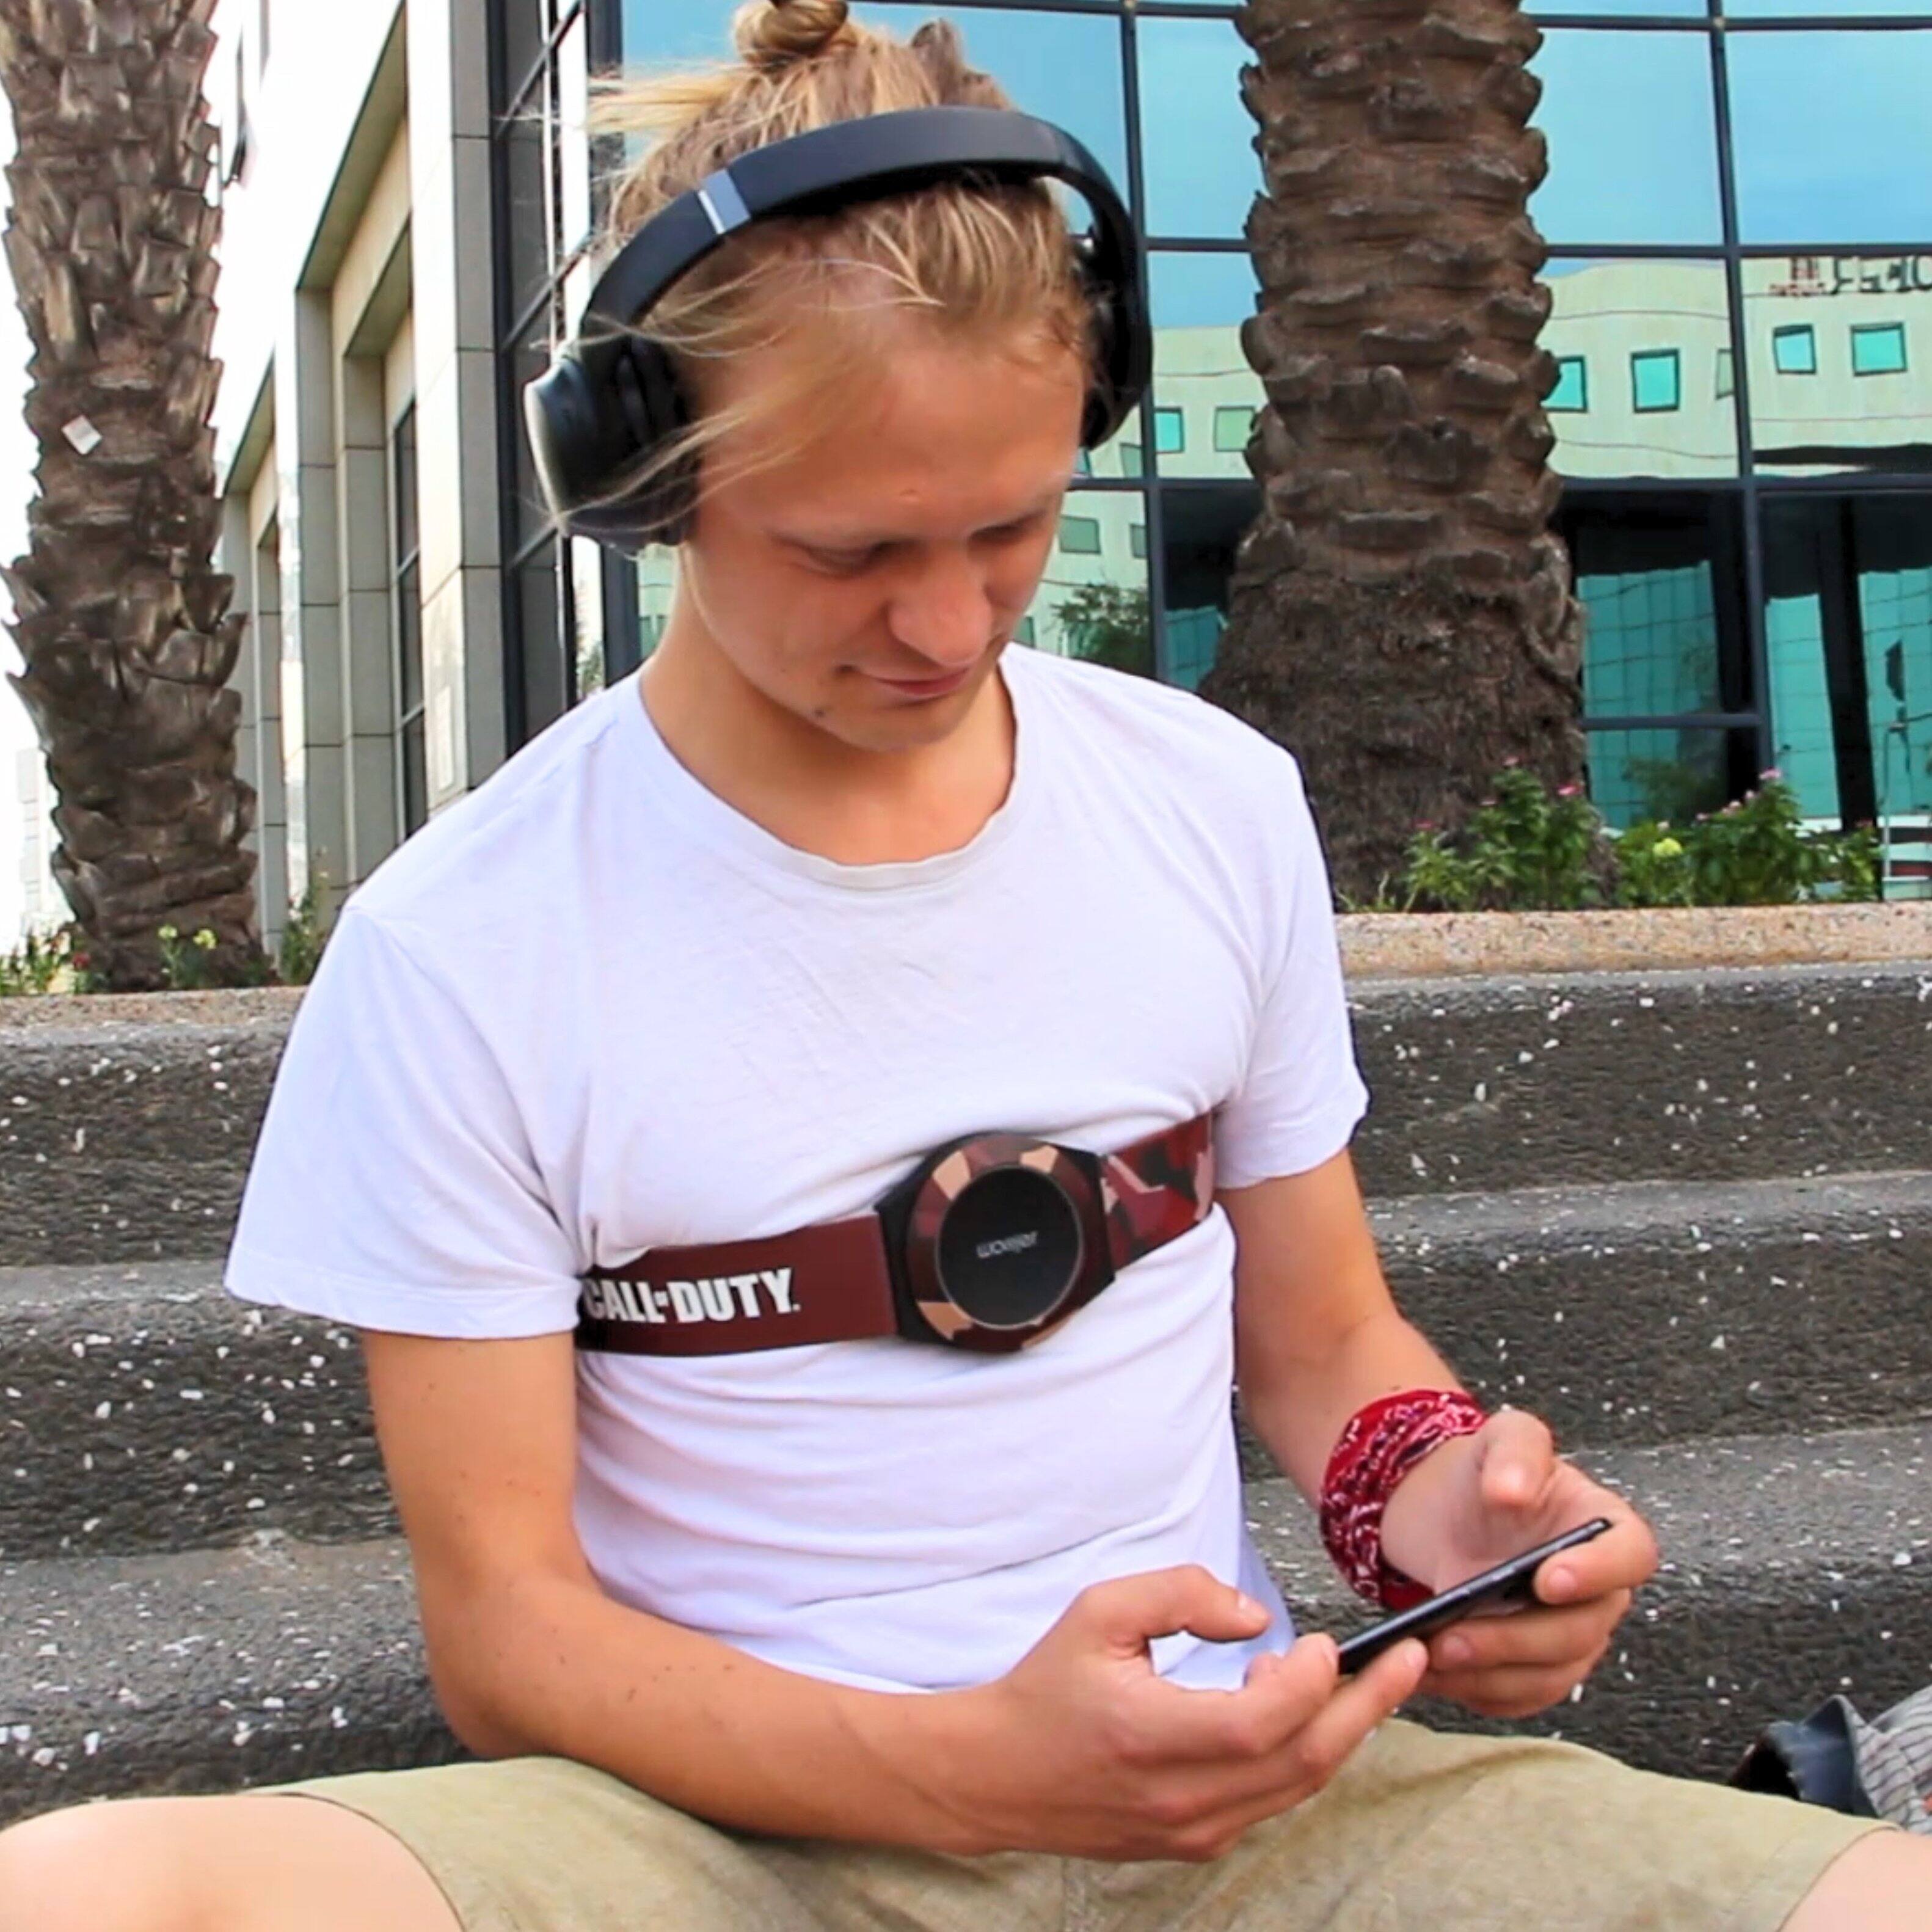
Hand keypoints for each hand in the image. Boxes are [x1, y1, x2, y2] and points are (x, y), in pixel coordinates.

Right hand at [935, 1565, 1427, 1861]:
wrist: (998, 1775)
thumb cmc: (1047, 1687)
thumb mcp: (1101, 1610)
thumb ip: (1181, 1594)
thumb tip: (1256, 1617)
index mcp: (1154, 1737)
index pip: (1267, 1723)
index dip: (1311, 1680)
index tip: (1322, 1641)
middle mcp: (1182, 1798)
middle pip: (1305, 1763)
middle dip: (1368, 1708)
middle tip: (1410, 1663)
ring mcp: (1193, 1830)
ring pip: (1298, 1788)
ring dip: (1338, 1732)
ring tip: (1348, 1678)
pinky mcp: (1196, 1844)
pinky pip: (1272, 1800)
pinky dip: (1301, 1757)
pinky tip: (1295, 1713)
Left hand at [1378, 1408, 1659, 1719]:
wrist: (1448, 1512)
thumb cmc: (1487, 1472)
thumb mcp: (1503, 1436)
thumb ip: (1516, 1450)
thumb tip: (1512, 1492)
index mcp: (1606, 1529)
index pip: (1631, 1556)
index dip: (1598, 1573)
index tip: (1547, 1579)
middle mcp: (1599, 1590)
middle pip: (1581, 1631)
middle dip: (1516, 1639)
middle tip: (1454, 1637)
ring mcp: (1570, 1635)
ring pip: (1549, 1675)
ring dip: (1490, 1674)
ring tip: (1431, 1657)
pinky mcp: (1535, 1668)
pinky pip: (1519, 1696)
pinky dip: (1476, 1693)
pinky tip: (1431, 1677)